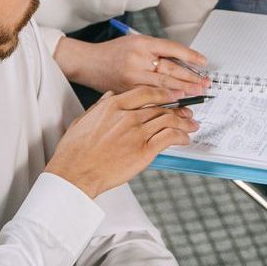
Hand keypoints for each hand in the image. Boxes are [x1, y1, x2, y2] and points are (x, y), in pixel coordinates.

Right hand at [44, 87, 197, 197]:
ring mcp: (137, 132)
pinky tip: (185, 138)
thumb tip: (109, 97)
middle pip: (160, 107)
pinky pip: (170, 138)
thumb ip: (100, 106)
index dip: (163, 93)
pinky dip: (181, 136)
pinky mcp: (145, 150)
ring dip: (184, 122)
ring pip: (168, 120)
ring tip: (191, 125)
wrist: (75, 173)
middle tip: (186, 112)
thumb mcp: (83, 120)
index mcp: (113, 106)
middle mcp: (128, 116)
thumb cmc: (75, 151)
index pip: (145, 92)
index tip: (170, 95)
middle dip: (177, 109)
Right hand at [57, 34, 209, 98]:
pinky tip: (177, 103)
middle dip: (191, 77)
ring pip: (163, 84)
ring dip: (183, 89)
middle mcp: (137, 58)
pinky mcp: (127, 91)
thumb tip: (182, 64)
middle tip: (205, 83)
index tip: (203, 62)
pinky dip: (165, 99)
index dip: (190, 56)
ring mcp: (132, 76)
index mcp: (141, 43)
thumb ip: (155, 53)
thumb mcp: (134, 44)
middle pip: (170, 68)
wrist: (88, 63)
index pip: (172, 48)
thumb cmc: (112, 53)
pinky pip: (151, 96)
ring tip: (196, 93)